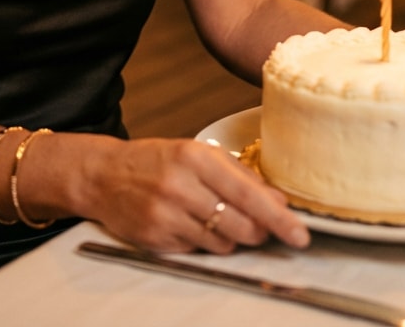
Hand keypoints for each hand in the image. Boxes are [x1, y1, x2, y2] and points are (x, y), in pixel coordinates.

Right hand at [82, 137, 309, 255]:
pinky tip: (190, 224)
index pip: (248, 194)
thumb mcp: (196, 153)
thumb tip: (278, 201)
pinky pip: (198, 251)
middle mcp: (181, 185)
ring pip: (222, 243)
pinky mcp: (157, 240)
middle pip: (241, 225)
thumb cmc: (156, 161)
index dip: (278, 218)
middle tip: (260, 227)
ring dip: (231, 238)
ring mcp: (167, 215)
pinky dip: (204, 243)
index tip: (300, 233)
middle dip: (259, 231)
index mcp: (195, 157)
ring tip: (214, 218)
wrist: (104, 175)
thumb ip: (238, 174)